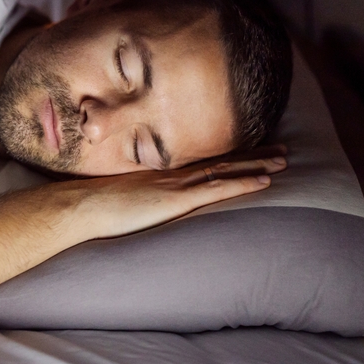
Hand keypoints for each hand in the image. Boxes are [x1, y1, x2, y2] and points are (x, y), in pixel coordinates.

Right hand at [63, 147, 287, 240]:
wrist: (78, 207)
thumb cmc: (89, 209)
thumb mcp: (116, 203)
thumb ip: (132, 203)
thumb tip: (135, 212)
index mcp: (157, 177)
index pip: (200, 163)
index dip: (228, 157)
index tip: (250, 152)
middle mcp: (170, 175)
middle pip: (219, 161)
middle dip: (252, 155)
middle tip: (281, 150)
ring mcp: (174, 186)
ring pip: (224, 170)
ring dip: (257, 165)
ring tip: (285, 161)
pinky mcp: (176, 200)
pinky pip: (217, 189)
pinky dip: (242, 183)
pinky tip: (265, 181)